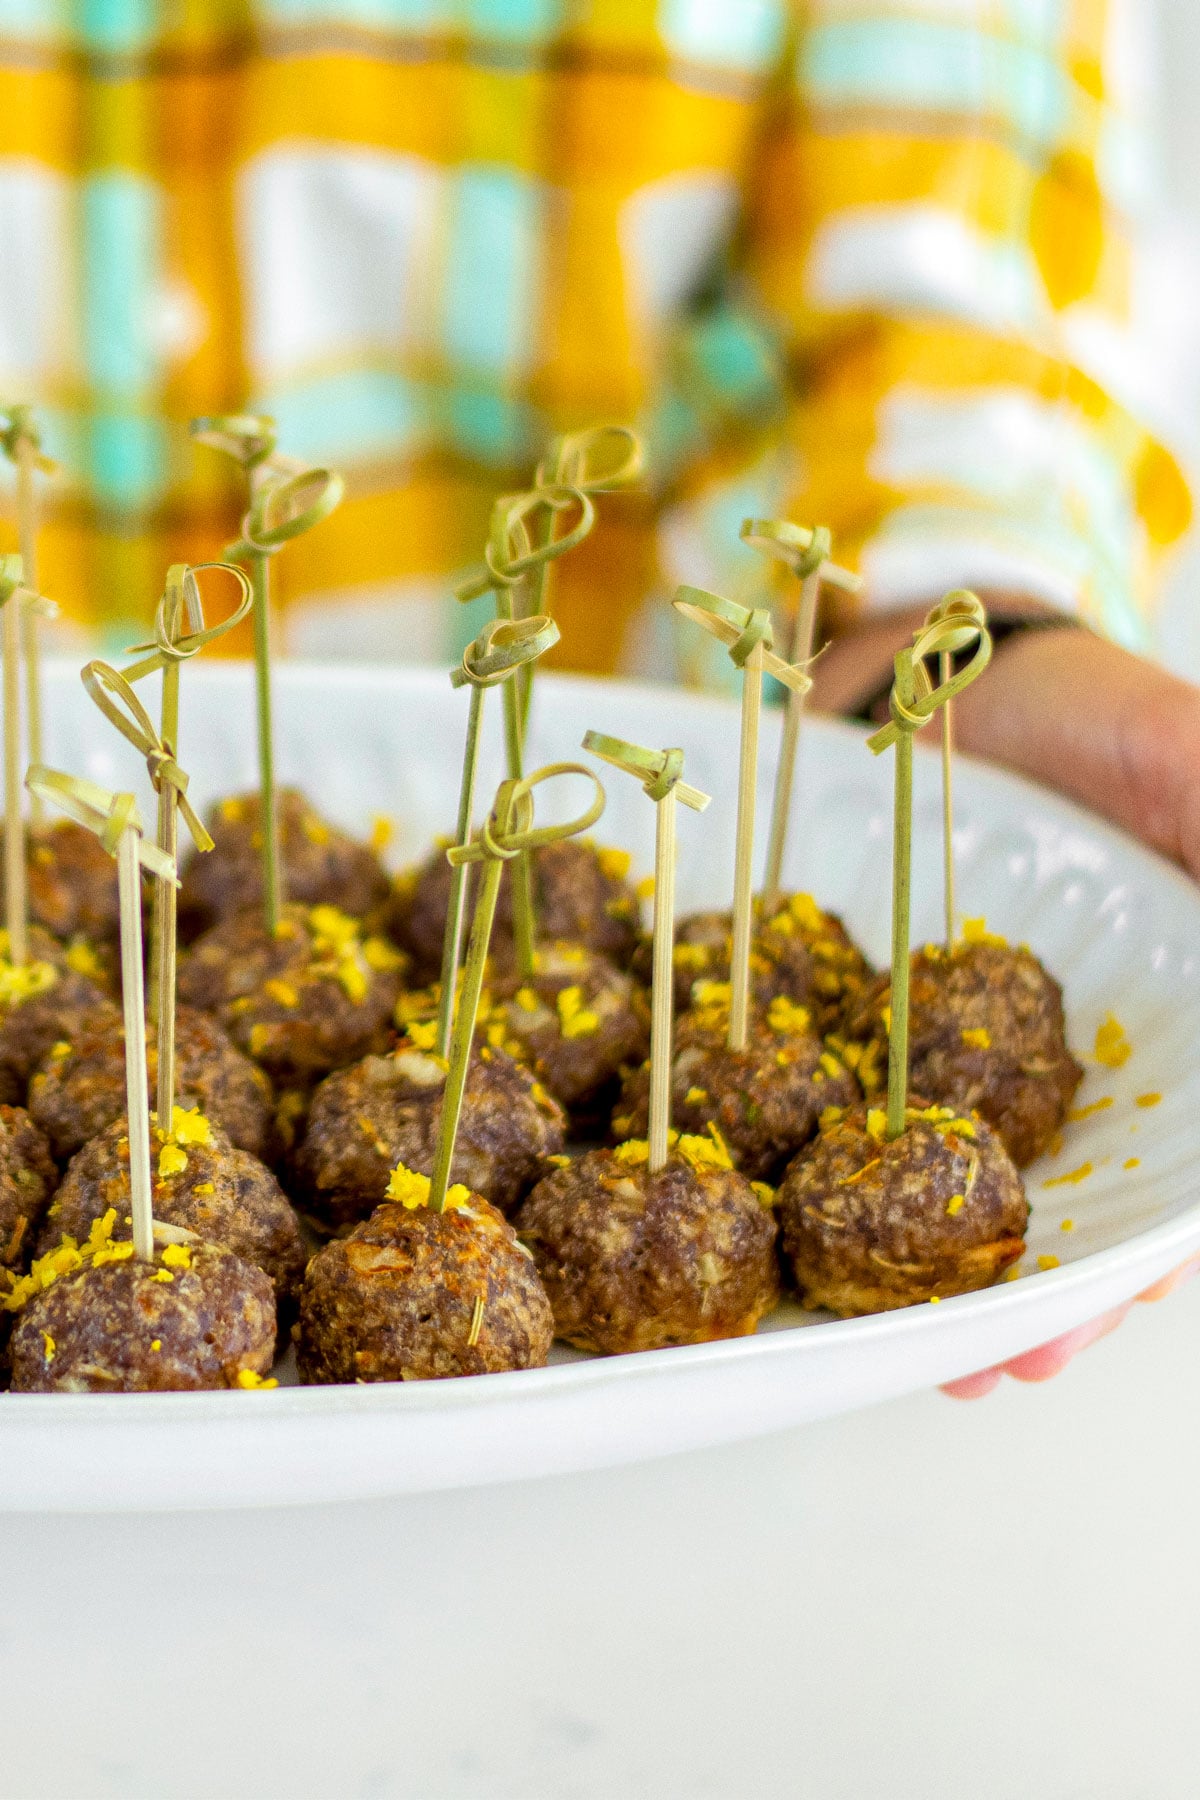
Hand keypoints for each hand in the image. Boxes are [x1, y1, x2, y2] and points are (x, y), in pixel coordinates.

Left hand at [813, 604, 1199, 1389]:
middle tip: (1010, 1363)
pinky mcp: (889, 1041)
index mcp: (1173, 1023)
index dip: (1150, 1244)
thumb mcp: (1174, 750)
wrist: (943, 675)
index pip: (1175, 1163)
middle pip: (1092, 1205)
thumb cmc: (1087, 713)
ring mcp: (986, 1063)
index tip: (1119, 1297)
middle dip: (1056, 1297)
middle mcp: (1094, 1061)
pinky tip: (828, 1253)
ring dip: (962, 1282)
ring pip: (987, 1191)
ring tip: (934, 1354)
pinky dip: (858, 1192)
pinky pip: (875, 1125)